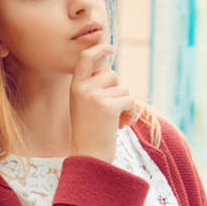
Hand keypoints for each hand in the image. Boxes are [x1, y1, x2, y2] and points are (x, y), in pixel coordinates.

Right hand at [69, 43, 133, 162]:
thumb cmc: (90, 134)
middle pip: (113, 75)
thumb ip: (95, 88)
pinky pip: (131, 100)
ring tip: (115, 122)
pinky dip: (132, 113)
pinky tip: (122, 126)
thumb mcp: (86, 106)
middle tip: (112, 113)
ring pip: (124, 89)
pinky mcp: (108, 106)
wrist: (88, 157)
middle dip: (118, 92)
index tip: (111, 48)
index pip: (85, 58)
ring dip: (125, 105)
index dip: (99, 49)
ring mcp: (94, 96)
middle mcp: (82, 88)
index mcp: (75, 87)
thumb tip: (112, 72)